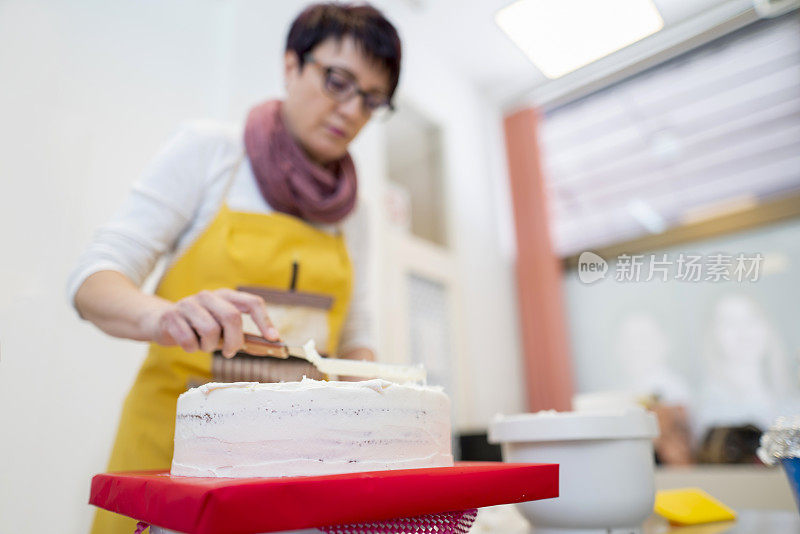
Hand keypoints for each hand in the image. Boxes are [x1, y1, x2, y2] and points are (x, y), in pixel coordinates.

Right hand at [145, 288, 279, 357]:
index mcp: (225, 296)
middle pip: (232, 317)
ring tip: (203, 345)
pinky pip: (188, 340)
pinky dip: (191, 348)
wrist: (159, 321)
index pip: (252, 302)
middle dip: (234, 340)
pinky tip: (188, 344)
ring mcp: (188, 304)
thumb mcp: (220, 328)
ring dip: (209, 346)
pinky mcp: (171, 316)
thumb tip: (268, 346)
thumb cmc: (197, 327)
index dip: (264, 320)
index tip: (273, 339)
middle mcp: (208, 296)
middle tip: (229, 352)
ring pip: (210, 330)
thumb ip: (240, 334)